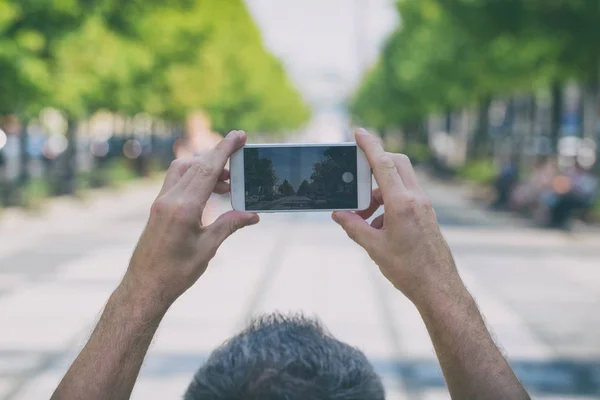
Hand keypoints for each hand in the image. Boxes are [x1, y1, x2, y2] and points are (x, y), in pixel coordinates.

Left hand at [123, 130, 258, 307]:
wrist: (145, 287)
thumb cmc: (175, 273)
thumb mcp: (207, 249)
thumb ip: (229, 226)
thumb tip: (252, 215)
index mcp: (184, 208)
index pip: (207, 170)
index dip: (225, 150)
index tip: (239, 135)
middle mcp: (169, 200)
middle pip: (196, 165)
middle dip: (219, 156)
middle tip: (240, 159)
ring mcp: (160, 202)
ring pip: (183, 169)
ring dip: (206, 167)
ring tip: (228, 182)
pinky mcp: (157, 207)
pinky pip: (177, 181)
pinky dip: (194, 177)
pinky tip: (209, 191)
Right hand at [333, 129, 460, 303]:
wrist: (438, 287)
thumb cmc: (409, 270)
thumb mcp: (374, 248)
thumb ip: (354, 227)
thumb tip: (339, 214)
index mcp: (402, 204)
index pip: (383, 164)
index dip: (370, 145)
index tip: (358, 132)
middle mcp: (416, 199)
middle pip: (396, 164)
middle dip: (375, 163)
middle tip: (356, 177)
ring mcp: (424, 205)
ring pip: (399, 181)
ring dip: (378, 191)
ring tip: (364, 216)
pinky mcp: (426, 214)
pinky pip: (405, 196)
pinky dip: (388, 202)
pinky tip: (378, 226)